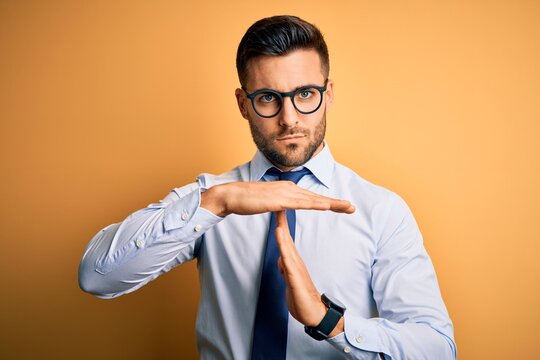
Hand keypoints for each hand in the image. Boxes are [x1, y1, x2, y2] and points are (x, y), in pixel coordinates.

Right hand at [201, 181, 354, 216]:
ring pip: (313, 200)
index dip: (327, 202)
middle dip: (336, 203)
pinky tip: (327, 207)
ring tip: (347, 208)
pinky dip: (316, 205)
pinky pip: (301, 204)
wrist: (230, 195)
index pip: (311, 197)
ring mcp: (284, 192)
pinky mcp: (279, 199)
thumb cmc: (246, 200)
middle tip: (353, 208)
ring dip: (332, 204)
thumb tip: (282, 207)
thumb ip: (277, 204)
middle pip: (316, 197)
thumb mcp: (266, 202)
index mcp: (287, 189)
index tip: (341, 207)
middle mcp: (289, 188)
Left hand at [275, 210, 343, 335]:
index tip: (275, 205)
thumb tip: (282, 258)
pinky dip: (283, 244)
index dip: (280, 220)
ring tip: (278, 209)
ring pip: (287, 242)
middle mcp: (295, 259)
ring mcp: (295, 266)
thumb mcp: (290, 279)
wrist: (314, 314)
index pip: (285, 236)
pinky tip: (280, 234)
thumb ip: (286, 267)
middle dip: (282, 217)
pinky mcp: (295, 275)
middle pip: (286, 234)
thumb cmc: (301, 297)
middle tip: (278, 198)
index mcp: (292, 260)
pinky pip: (287, 257)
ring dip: (282, 226)